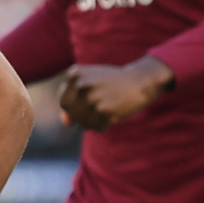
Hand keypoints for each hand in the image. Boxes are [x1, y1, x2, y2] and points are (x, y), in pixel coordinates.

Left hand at [58, 56, 173, 130]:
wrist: (139, 81)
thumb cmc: (110, 83)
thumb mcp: (88, 85)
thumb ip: (72, 102)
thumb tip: (66, 123)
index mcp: (76, 74)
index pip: (64, 103)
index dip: (76, 106)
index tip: (90, 98)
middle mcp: (82, 84)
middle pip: (72, 115)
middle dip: (84, 116)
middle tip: (99, 106)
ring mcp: (93, 98)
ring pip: (84, 123)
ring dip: (94, 121)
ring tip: (105, 109)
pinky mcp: (105, 110)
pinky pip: (97, 128)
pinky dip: (103, 125)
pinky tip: (112, 113)